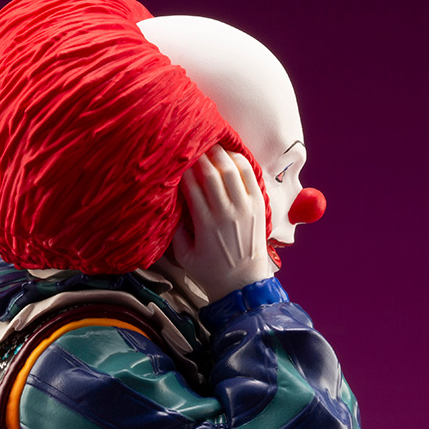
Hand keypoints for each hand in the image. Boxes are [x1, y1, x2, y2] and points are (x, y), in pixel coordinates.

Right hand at [171, 145, 274, 302]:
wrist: (244, 285)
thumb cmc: (210, 271)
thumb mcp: (184, 255)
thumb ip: (175, 229)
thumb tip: (168, 203)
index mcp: (205, 224)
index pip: (192, 184)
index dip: (182, 167)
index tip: (175, 157)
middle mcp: (227, 212)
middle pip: (212, 171)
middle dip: (199, 154)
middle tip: (190, 143)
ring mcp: (246, 207)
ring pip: (232, 169)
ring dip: (219, 153)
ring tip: (209, 144)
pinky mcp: (259, 205)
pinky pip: (250, 175)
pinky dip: (240, 160)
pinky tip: (230, 155)